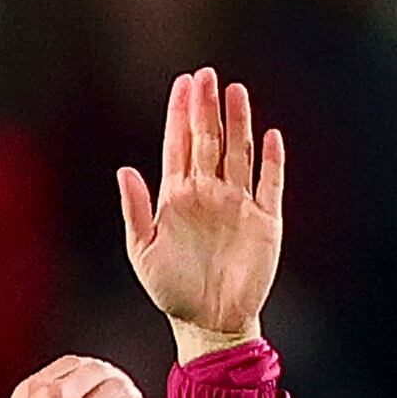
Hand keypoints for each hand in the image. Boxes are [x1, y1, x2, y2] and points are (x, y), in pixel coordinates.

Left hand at [117, 68, 283, 361]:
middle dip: (206, 108)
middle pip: (209, 140)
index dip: (180, 115)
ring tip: (235, 91)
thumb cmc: (171, 290)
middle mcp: (209, 192)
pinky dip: (272, 161)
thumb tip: (124, 170)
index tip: (182, 83)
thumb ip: (135, 210)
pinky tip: (270, 136)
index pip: (179, 146)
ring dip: (238, 122)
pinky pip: (270, 183)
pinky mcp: (265, 220)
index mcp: (177, 197)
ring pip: (239, 152)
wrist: (207, 322)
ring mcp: (238, 203)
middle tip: (205, 74)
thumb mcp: (143, 252)